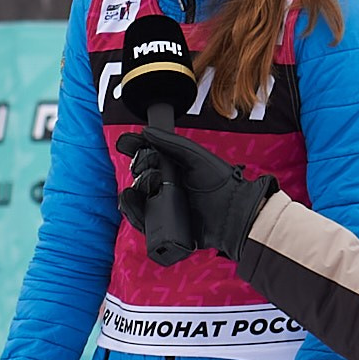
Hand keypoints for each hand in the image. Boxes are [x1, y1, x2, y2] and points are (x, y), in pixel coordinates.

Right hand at [114, 128, 278, 260]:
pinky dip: (134, 213)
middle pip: (139, 178)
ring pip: (135, 201)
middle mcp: (167, 189)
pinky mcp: (163, 228)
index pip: (147, 159)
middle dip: (138, 170)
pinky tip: (136, 205)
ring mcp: (164, 209)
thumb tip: (146, 131)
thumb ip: (171, 143)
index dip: (136, 151)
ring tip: (144, 188)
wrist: (232, 216)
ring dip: (132, 194)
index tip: (126, 144)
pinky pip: (141, 222)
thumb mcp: (195, 157)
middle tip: (148, 168)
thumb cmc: (221, 184)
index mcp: (174, 171)